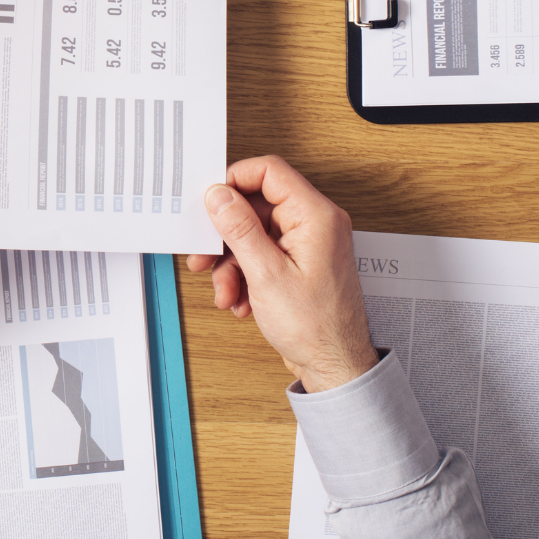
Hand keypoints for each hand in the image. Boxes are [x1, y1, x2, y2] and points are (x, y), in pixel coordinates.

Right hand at [183, 156, 377, 392]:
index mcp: (315, 216)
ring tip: (225, 291)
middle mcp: (315, 224)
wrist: (334, 367)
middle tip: (203, 254)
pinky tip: (241, 300)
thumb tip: (219, 195)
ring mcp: (307, 245)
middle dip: (226, 235)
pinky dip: (245, 275)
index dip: (234, 181)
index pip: (269, 172)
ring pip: (254, 235)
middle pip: (256, 207)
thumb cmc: (315, 327)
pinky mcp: (298, 264)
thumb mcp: (266, 274)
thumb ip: (239, 228)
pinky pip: (262, 255)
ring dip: (232, 263)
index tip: (209, 201)